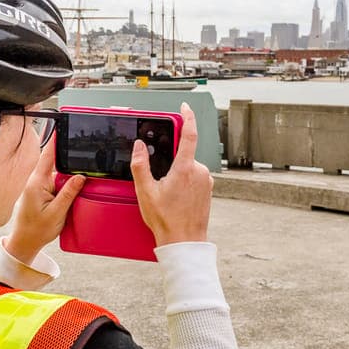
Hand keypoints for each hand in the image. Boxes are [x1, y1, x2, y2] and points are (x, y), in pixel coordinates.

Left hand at [7, 140, 85, 264]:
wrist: (24, 243)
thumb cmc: (36, 230)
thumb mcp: (57, 212)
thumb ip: (68, 193)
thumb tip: (81, 177)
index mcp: (37, 183)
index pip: (48, 156)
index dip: (55, 141)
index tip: (61, 127)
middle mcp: (37, 181)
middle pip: (56, 162)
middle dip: (69, 159)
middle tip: (84, 153)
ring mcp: (39, 186)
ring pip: (59, 173)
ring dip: (69, 175)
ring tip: (81, 178)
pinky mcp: (43, 192)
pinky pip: (57, 182)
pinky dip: (67, 183)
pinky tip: (74, 189)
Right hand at [131, 102, 212, 245]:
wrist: (184, 241)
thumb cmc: (166, 220)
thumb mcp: (146, 192)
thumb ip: (140, 165)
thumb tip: (139, 146)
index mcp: (185, 169)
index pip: (189, 135)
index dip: (187, 117)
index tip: (184, 107)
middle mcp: (200, 172)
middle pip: (184, 155)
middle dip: (170, 162)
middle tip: (161, 181)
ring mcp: (206, 181)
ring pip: (189, 167)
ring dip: (177, 174)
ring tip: (167, 195)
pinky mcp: (208, 189)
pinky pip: (194, 177)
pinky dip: (184, 182)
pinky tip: (176, 198)